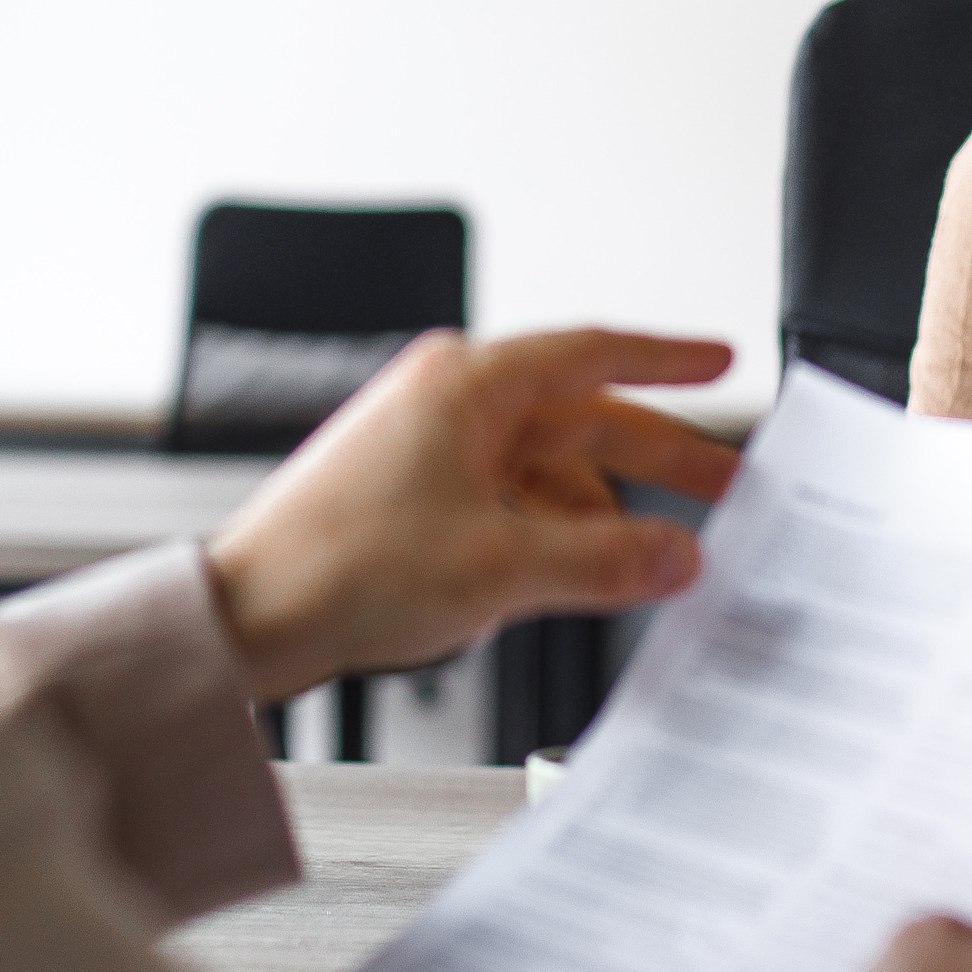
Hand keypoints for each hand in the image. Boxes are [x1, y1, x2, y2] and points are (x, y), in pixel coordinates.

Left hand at [202, 328, 736, 702]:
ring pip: (548, 473)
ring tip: (644, 567)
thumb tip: (678, 554)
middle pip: (580, 420)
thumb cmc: (340, 566)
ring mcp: (429, 448)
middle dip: (656, 457)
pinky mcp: (415, 497)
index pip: (593, 354)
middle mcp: (449, 402)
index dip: (667, 360)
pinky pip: (510, 505)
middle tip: (725, 485)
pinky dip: (550, 537)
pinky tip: (570, 581)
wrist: (245, 617)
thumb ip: (607, 559)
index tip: (718, 360)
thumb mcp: (502, 566)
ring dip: (598, 518)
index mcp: (469, 384)